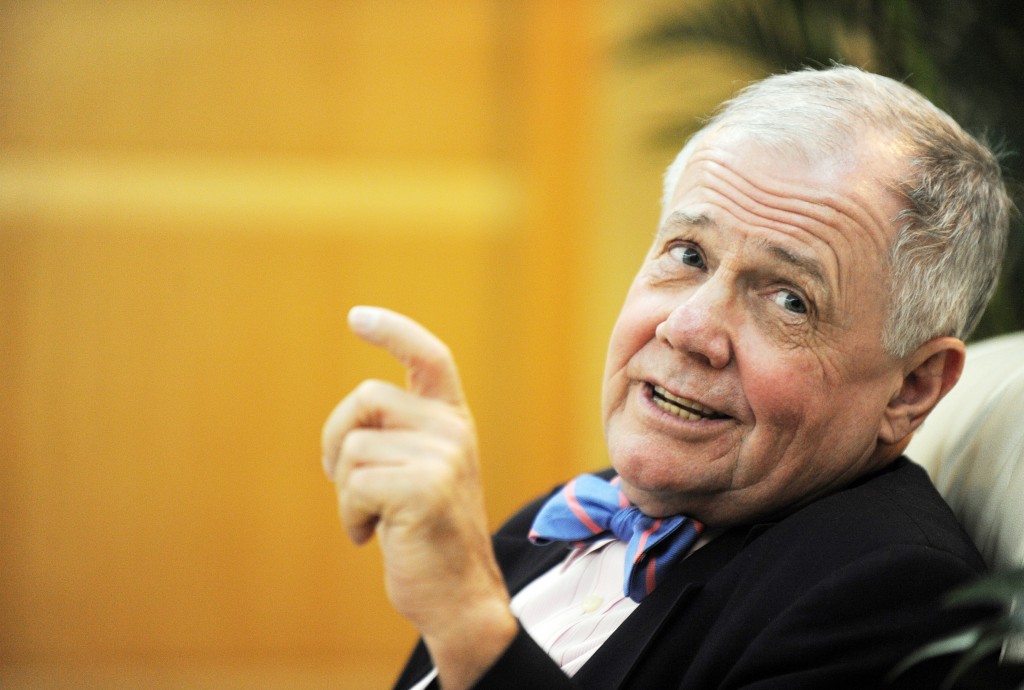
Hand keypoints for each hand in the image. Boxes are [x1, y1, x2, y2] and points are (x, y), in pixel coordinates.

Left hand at [322, 306, 516, 688]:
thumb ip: (402, 437)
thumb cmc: (429, 536)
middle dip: (338, 440)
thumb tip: (355, 418)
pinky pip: (353, 483)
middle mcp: (452, 430)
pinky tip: (374, 536)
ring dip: (346, 491)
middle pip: (365, 398)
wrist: (459, 596)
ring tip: (373, 519)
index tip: (358, 318)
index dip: (393, 331)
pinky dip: (350, 516)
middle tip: (349, 484)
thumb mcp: (423, 474)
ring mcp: (444, 457)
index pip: (429, 357)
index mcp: (452, 421)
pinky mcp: (425, 488)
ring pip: (352, 446)